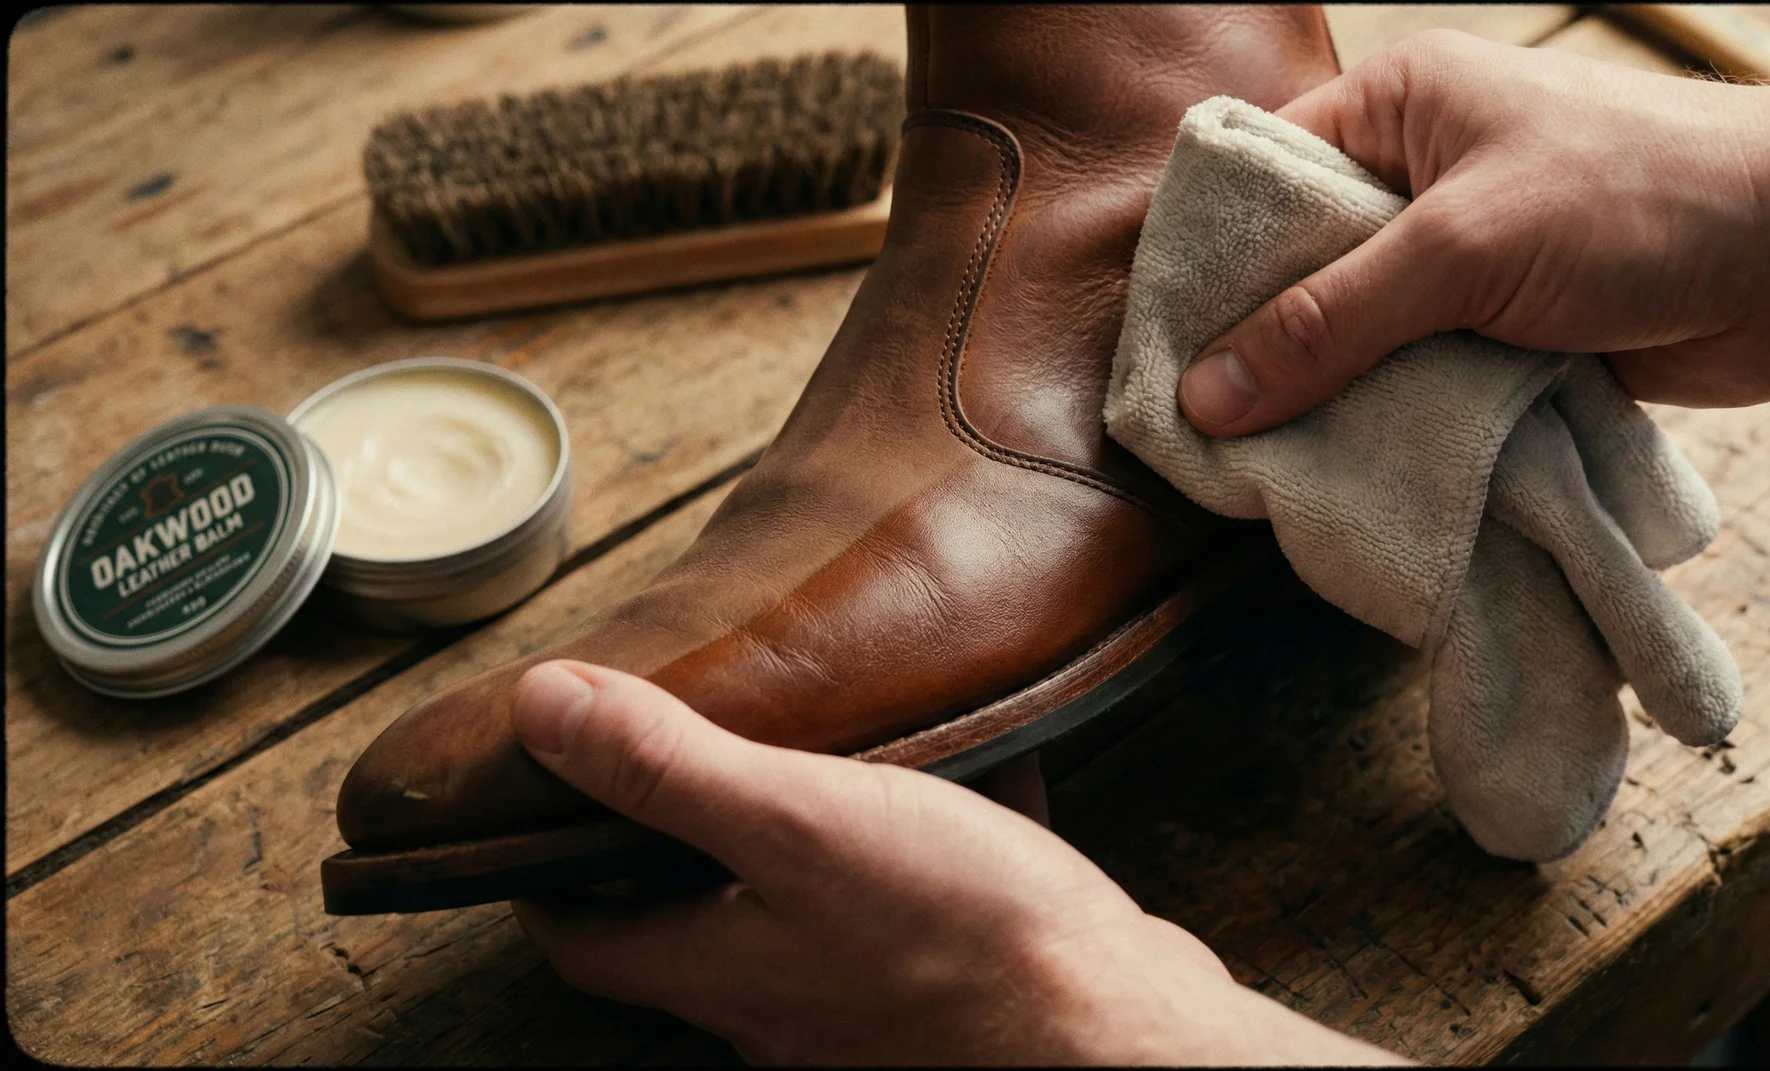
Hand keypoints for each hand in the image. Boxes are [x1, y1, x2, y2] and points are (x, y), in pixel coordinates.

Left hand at [506, 660, 1400, 1064]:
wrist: (1124, 1038)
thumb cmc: (964, 939)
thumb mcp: (798, 823)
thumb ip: (669, 770)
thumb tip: (539, 707)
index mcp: (724, 969)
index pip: (586, 940)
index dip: (547, 879)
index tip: (538, 812)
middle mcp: (785, 1006)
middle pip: (695, 929)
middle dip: (681, 846)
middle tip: (684, 755)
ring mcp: (876, 1009)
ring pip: (813, 912)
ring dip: (806, 840)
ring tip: (824, 746)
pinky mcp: (965, 992)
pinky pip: (922, 904)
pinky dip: (929, 838)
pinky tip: (977, 764)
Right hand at [1179, 31, 1769, 437]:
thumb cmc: (1641, 199)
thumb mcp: (1461, 249)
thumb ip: (1329, 323)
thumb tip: (1206, 396)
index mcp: (1398, 108)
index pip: (1263, 179)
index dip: (1208, 262)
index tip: (1163, 352)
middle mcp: (1419, 177)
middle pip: (1301, 271)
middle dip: (1263, 348)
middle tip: (1211, 431)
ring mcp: (1462, 260)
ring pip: (1356, 339)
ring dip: (1330, 399)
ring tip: (1269, 468)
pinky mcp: (1501, 332)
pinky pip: (1413, 382)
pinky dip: (1389, 423)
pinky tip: (1348, 471)